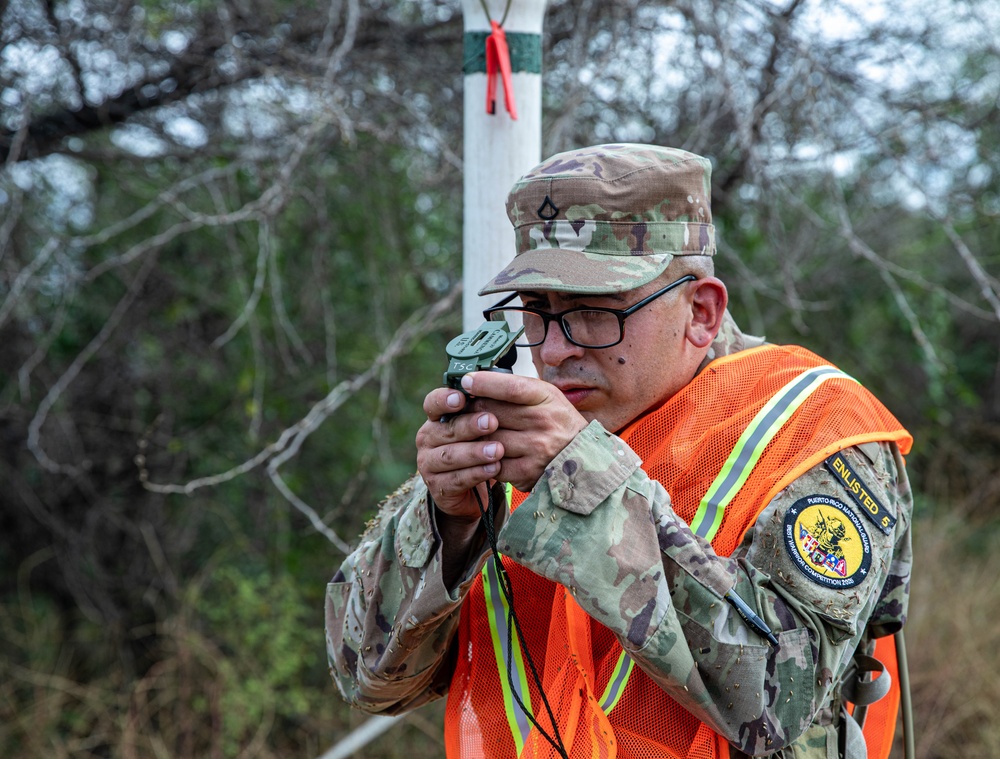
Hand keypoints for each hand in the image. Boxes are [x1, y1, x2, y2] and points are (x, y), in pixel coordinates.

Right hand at [416, 386, 504, 521]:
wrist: (474, 491)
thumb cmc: (480, 448)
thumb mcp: (482, 426)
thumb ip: (485, 407)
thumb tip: (498, 384)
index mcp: (437, 418)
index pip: (433, 403)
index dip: (445, 400)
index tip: (462, 398)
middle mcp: (428, 438)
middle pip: (446, 429)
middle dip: (470, 425)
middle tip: (492, 422)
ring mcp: (429, 463)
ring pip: (450, 455)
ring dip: (475, 452)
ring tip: (498, 450)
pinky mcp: (438, 486)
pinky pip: (457, 479)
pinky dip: (476, 473)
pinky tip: (494, 468)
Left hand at [458, 371, 589, 491]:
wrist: (582, 457)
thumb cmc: (557, 421)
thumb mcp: (546, 396)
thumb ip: (515, 388)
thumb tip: (476, 382)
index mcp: (546, 398)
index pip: (511, 388)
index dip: (485, 383)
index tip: (466, 381)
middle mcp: (543, 423)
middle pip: (491, 413)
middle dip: (472, 410)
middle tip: (463, 409)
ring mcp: (535, 449)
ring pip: (487, 440)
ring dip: (475, 436)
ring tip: (474, 432)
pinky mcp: (527, 473)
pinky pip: (492, 464)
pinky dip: (485, 459)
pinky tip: (487, 453)